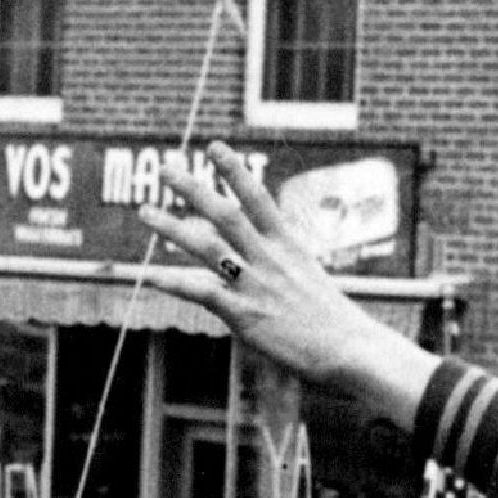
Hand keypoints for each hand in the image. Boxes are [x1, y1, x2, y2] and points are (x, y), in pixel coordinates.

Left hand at [140, 146, 434, 425]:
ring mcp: (256, 284)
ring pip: (207, 245)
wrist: (352, 349)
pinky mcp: (245, 315)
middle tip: (166, 168)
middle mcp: (270, 258)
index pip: (258, 198)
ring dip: (172, 227)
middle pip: (224, 213)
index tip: (215, 148)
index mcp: (289, 246)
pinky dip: (173, 282)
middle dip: (193, 188)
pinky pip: (201, 292)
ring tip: (145, 211)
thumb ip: (286, 271)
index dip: (235, 171)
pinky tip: (148, 275)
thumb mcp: (313, 284)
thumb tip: (269, 270)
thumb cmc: (338, 325)